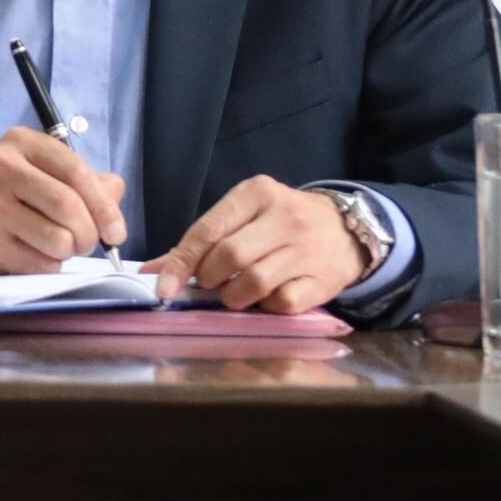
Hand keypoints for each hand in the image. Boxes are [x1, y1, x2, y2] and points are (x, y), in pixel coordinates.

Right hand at [0, 128, 126, 274]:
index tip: (116, 231)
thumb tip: (115, 191)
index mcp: (22, 143)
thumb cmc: (1, 198)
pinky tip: (28, 255)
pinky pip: (40, 263)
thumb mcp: (38, 175)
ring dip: (66, 253)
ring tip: (53, 247)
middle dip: (88, 235)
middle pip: (69, 207)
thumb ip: (82, 181)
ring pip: (59, 239)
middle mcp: (2, 167)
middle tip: (84, 244)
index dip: (104, 206)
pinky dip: (46, 266)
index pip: (76, 171)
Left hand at [157, 176, 365, 314]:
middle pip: (230, 255)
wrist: (347, 229)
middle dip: (207, 278)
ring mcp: (306, 249)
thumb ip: (201, 241)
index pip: (208, 230)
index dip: (180, 262)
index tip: (162, 287)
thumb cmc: (281, 222)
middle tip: (207, 284)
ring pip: (254, 281)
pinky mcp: (322, 280)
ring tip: (233, 293)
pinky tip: (265, 298)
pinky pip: (282, 303)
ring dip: (233, 296)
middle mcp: (284, 217)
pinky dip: (265, 307)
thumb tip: (153, 272)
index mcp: (256, 193)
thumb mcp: (244, 216)